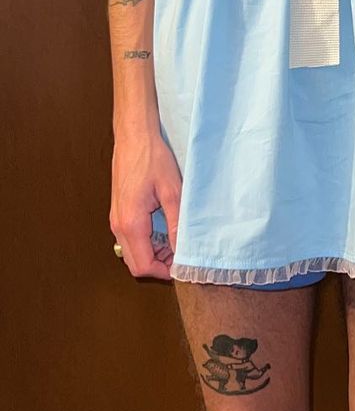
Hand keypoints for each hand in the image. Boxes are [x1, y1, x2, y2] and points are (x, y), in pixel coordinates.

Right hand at [110, 128, 181, 278]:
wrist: (134, 139)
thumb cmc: (153, 160)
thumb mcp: (172, 192)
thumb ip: (176, 224)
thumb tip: (182, 249)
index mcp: (131, 223)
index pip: (142, 265)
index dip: (162, 271)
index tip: (181, 266)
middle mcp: (118, 226)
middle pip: (134, 263)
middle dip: (158, 265)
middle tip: (180, 255)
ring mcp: (116, 220)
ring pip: (130, 252)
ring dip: (152, 254)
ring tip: (175, 241)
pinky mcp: (118, 213)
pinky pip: (129, 239)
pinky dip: (146, 243)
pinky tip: (163, 231)